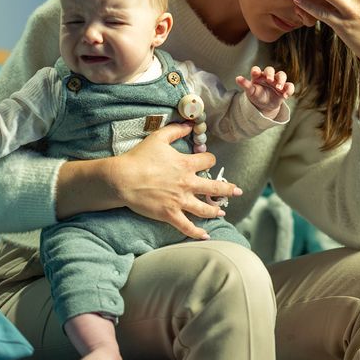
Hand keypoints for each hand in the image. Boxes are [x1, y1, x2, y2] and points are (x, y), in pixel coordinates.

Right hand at [113, 122, 243, 239]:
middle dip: (228, 189)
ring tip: (222, 211)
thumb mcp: (158, 138)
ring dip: (215, 210)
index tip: (208, 161)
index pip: (208, 161)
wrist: (122, 179)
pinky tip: (205, 235)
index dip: (209, 160)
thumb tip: (189, 124)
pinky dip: (197, 232)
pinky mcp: (169, 214)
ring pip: (204, 208)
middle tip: (237, 191)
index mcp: (186, 165)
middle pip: (214, 187)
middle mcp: (187, 183)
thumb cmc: (139, 157)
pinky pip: (187, 226)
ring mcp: (179, 201)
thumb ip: (175, 130)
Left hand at [236, 65, 294, 114]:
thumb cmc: (257, 95)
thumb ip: (245, 84)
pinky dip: (288, 90)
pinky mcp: (284, 89)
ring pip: (282, 75)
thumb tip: (237, 78)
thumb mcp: (250, 91)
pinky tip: (285, 96)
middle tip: (269, 80)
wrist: (265, 105)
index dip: (256, 70)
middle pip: (270, 70)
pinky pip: (289, 86)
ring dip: (281, 80)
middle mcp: (268, 76)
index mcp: (258, 76)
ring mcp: (277, 82)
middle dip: (270, 74)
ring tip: (278, 88)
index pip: (256, 69)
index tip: (255, 73)